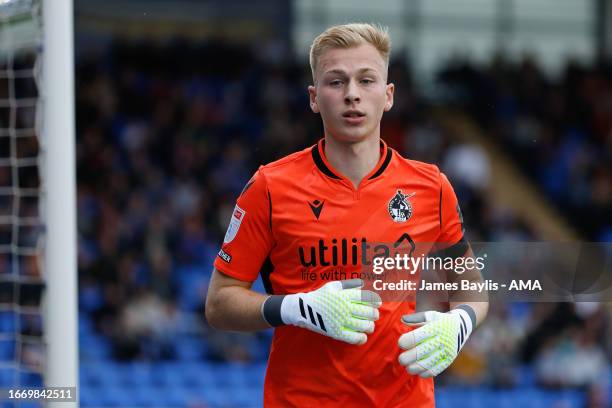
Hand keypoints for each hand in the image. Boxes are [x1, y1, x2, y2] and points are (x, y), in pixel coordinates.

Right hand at [263, 279, 381, 344]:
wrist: (304, 309)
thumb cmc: (321, 296)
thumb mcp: (333, 285)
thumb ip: (349, 284)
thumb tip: (364, 284)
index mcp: (344, 295)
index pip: (366, 297)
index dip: (375, 300)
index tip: (378, 303)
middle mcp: (344, 307)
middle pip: (368, 312)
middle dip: (375, 314)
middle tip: (374, 315)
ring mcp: (341, 321)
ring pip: (364, 325)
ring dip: (370, 326)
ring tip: (369, 326)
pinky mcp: (336, 332)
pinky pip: (354, 338)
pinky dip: (361, 338)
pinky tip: (362, 336)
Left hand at [397, 308, 473, 377]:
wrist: (461, 327)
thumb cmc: (440, 320)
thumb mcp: (430, 315)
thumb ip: (416, 318)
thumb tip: (402, 320)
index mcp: (435, 327)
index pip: (415, 337)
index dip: (405, 342)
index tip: (401, 343)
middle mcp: (441, 340)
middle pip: (419, 352)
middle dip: (406, 358)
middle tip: (401, 359)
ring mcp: (446, 351)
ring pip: (426, 364)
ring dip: (414, 368)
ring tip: (408, 367)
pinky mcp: (449, 360)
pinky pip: (436, 370)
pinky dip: (425, 373)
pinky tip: (419, 372)